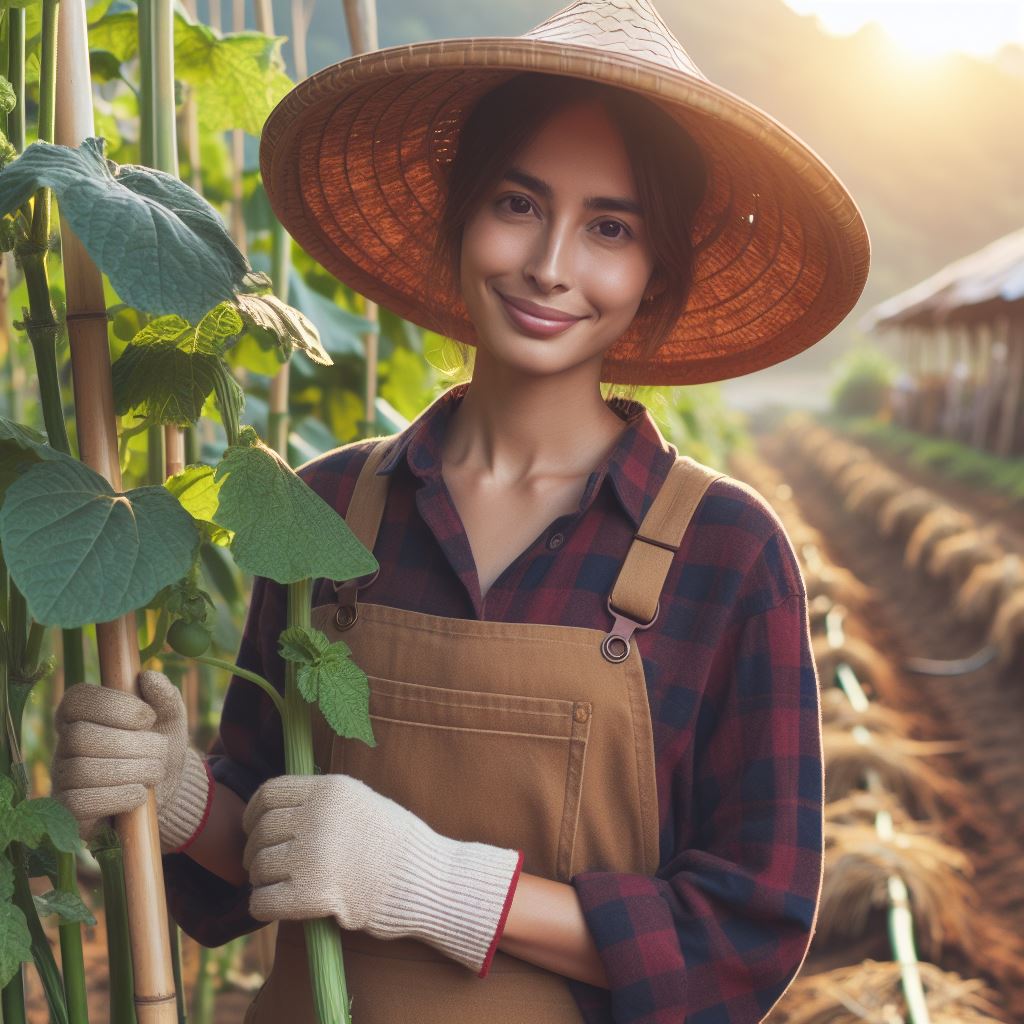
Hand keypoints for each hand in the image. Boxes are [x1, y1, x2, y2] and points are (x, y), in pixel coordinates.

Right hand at [52, 671, 212, 852]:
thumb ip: (164, 696)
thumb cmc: (161, 748)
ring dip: (133, 770)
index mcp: (83, 713)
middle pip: (80, 736)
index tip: (148, 717)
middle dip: (132, 744)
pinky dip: (120, 796)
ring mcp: (62, 778)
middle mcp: (65, 744)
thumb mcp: (171, 719)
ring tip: (155, 772)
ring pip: (82, 770)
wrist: (167, 793)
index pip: (77, 698)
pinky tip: (140, 794)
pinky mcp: (67, 810)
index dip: (114, 705)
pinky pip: (79, 802)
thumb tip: (148, 677)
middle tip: (159, 749)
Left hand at [242, 773, 522, 972]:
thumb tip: (274, 811)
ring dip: (262, 881)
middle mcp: (320, 816)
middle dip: (255, 852)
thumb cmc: (394, 844)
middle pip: (261, 832)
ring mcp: (317, 854)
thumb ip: (321, 802)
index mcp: (331, 789)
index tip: (255, 831)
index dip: (254, 815)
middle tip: (264, 867)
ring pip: (260, 867)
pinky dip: (263, 906)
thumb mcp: (361, 802)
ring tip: (279, 886)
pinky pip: (264, 901)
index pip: (268, 794)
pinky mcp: (317, 894)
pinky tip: (277, 906)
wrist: (427, 879)